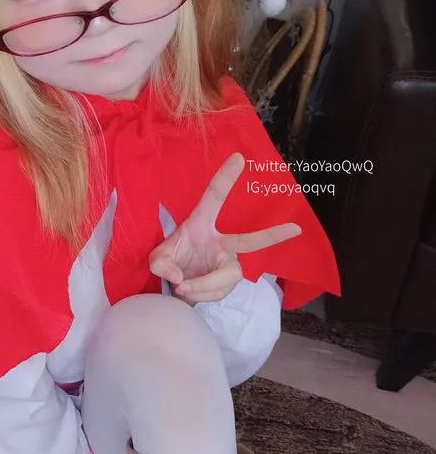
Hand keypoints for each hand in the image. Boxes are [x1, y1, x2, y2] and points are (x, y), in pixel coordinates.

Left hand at [149, 153, 301, 305]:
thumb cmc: (171, 263)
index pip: (214, 199)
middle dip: (272, 235)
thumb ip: (161, 265)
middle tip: (295, 228)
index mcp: (201, 224)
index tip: (238, 158)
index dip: (225, 179)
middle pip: (248, 241)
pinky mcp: (229, 283)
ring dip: (200, 286)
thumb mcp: (157, 260)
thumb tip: (180, 278)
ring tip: (182, 287)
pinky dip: (199, 295)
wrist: (176, 287)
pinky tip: (189, 292)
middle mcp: (221, 243)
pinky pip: (218, 292)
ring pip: (224, 278)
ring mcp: (228, 264)